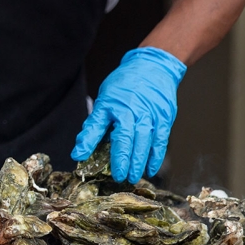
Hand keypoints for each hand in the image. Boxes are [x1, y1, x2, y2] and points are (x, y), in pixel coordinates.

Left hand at [71, 47, 185, 182]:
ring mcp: (150, 114)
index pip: (98, 125)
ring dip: (139, 161)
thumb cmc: (125, 85)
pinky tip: (150, 169)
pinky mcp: (164, 118)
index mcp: (112, 104)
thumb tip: (80, 150)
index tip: (80, 157)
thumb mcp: (105, 100)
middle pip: (126, 137)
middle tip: (119, 178)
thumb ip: (95, 125)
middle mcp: (132, 109)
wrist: (153, 67)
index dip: (89, 142)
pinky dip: (155, 156)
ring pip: (144, 141)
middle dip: (122, 159)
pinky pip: (160, 140)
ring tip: (133, 177)